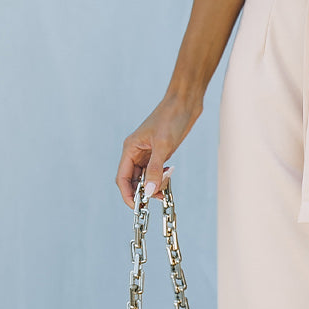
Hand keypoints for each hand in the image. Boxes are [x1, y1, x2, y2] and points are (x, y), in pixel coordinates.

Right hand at [115, 92, 201, 208]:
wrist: (185, 102)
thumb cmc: (172, 117)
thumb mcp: (164, 145)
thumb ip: (155, 170)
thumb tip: (148, 192)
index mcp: (130, 148)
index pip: (122, 178)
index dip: (128, 195)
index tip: (138, 207)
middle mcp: (136, 152)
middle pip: (133, 180)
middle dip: (143, 191)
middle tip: (158, 196)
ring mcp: (147, 152)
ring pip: (145, 177)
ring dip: (153, 185)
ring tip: (166, 184)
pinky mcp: (159, 152)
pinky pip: (155, 171)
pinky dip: (161, 177)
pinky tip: (169, 174)